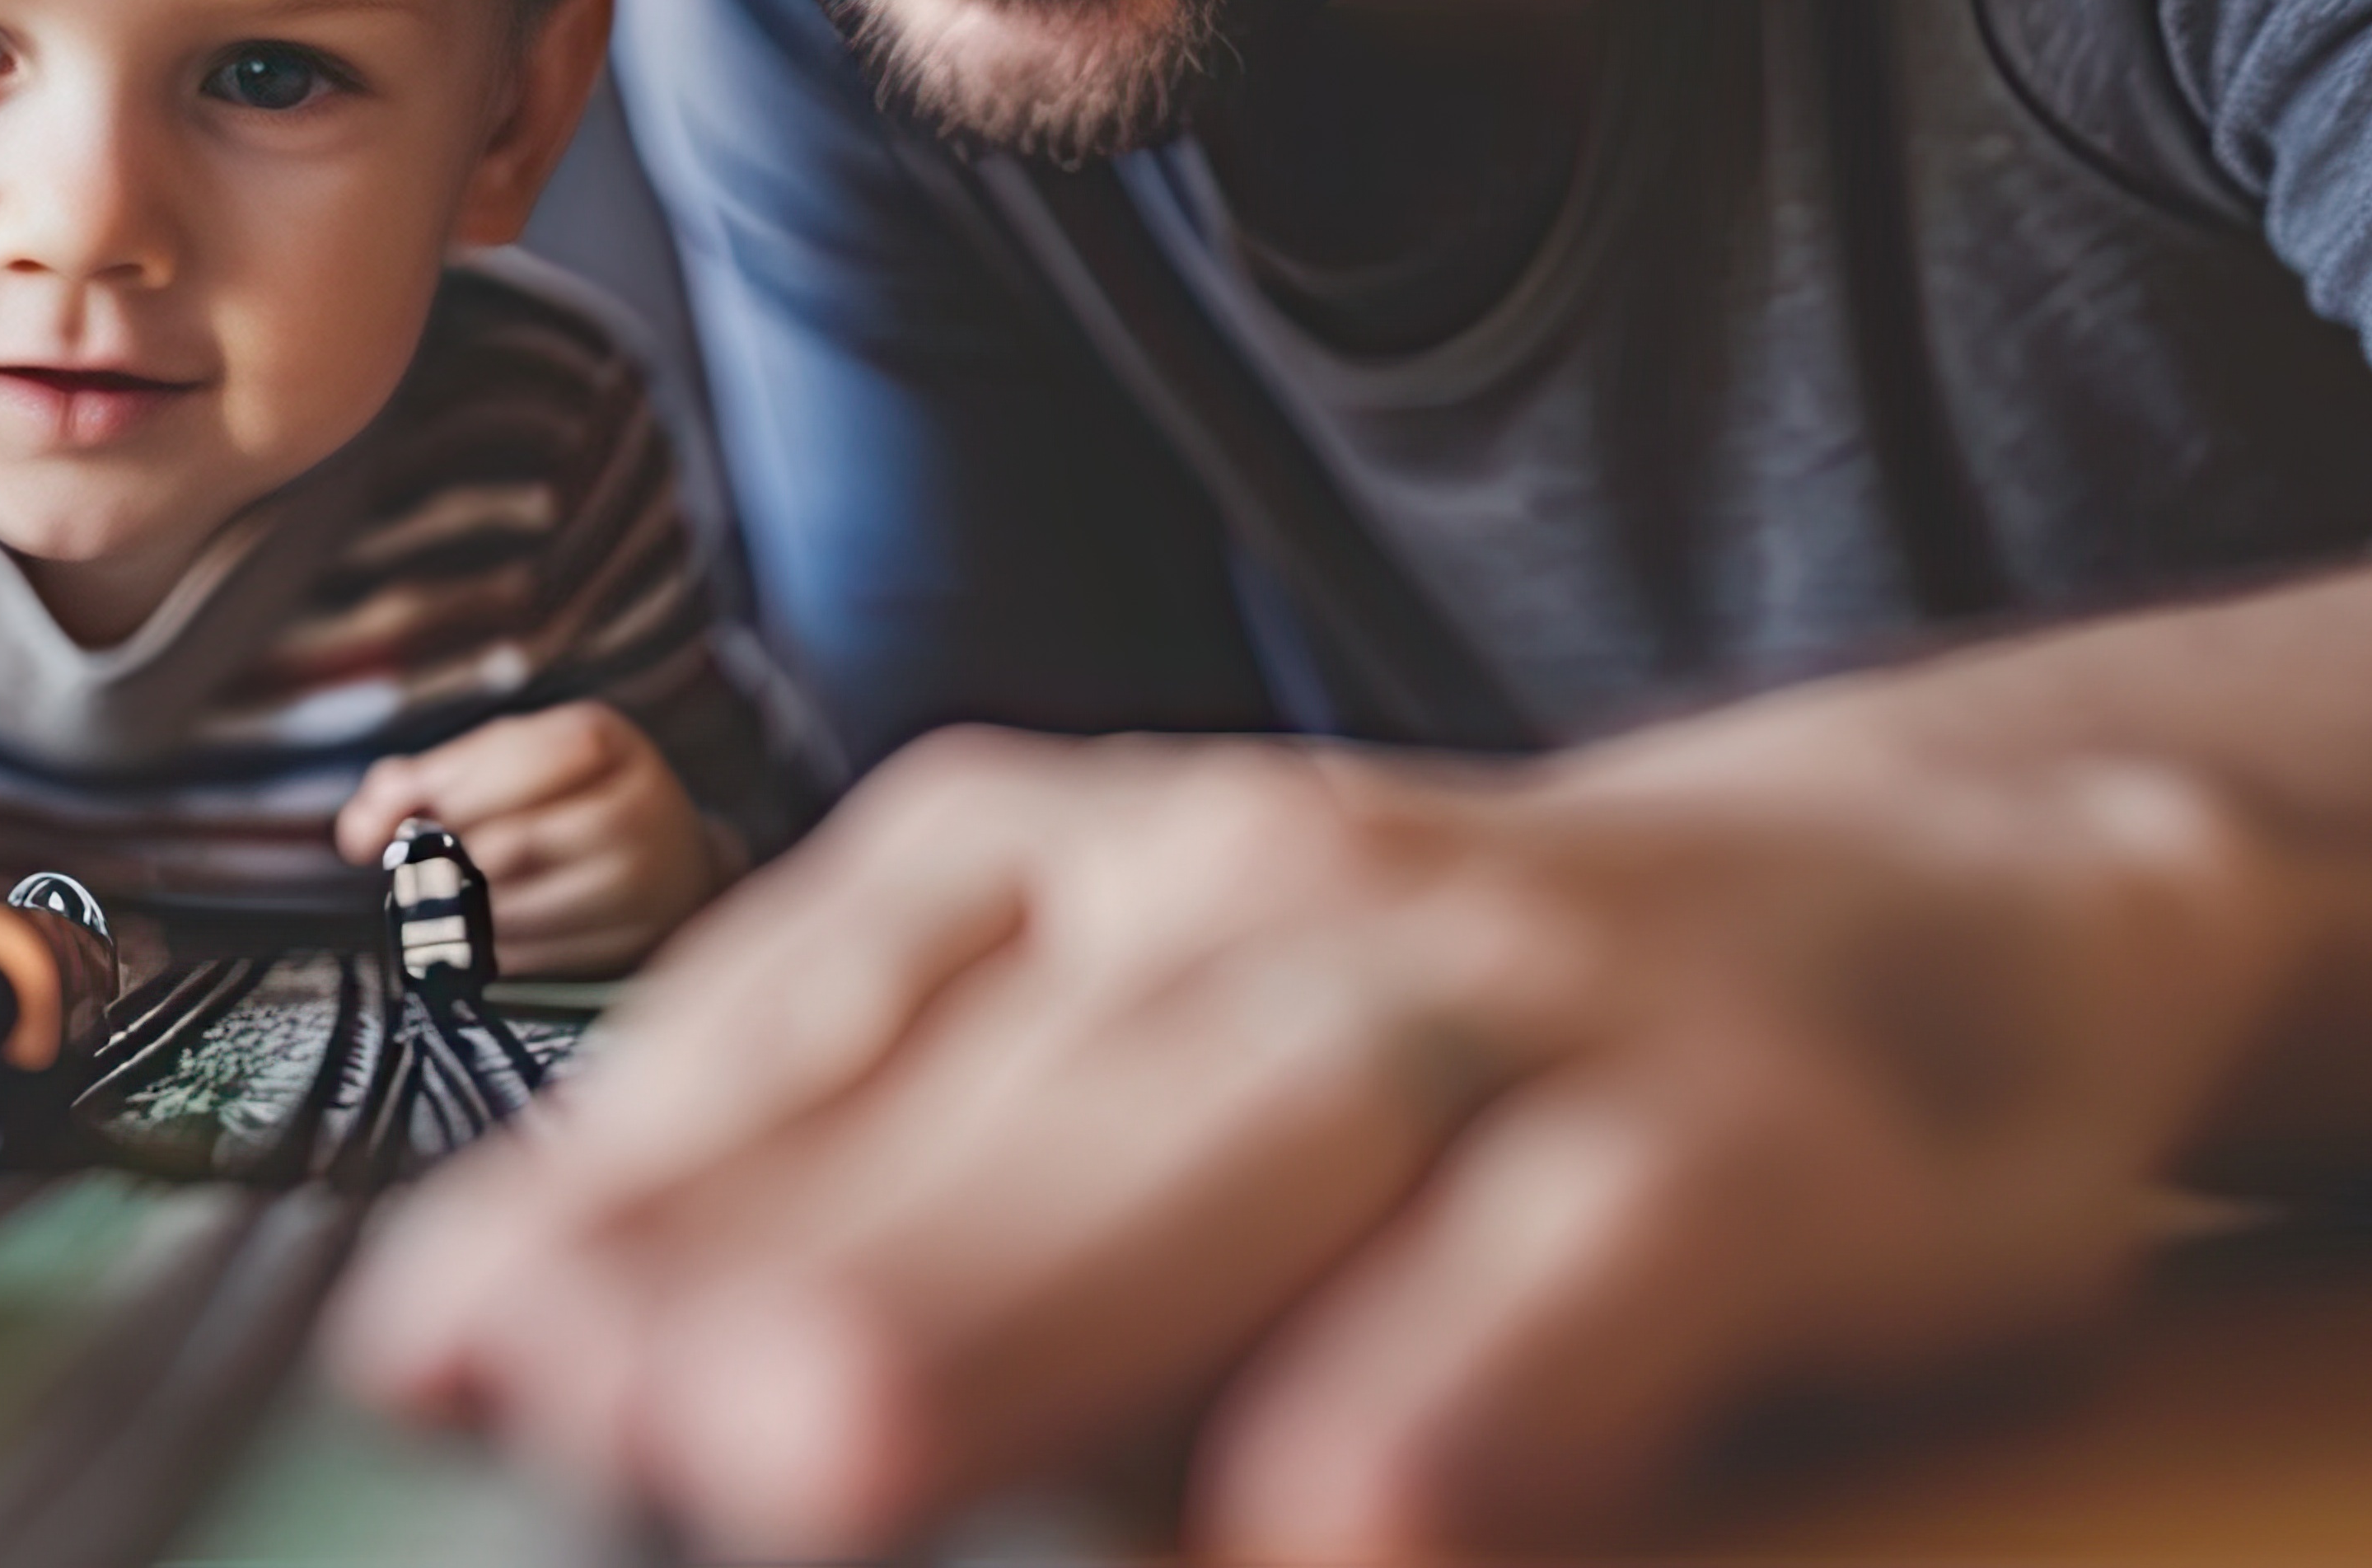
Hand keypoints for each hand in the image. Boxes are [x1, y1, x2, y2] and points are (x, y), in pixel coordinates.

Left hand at [328, 713, 2275, 1557]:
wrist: (1931, 888)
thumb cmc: (1445, 1028)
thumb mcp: (1132, 1041)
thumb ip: (871, 1169)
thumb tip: (524, 1347)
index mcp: (1061, 868)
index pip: (793, 1028)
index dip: (615, 1198)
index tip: (440, 1354)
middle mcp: (1257, 887)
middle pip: (984, 1093)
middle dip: (773, 1268)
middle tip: (585, 1417)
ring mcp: (1512, 990)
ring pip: (1243, 1134)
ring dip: (1024, 1301)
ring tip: (816, 1461)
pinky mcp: (1761, 1130)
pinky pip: (1595, 1255)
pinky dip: (1471, 1378)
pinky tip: (1343, 1515)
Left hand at [334, 702, 742, 976]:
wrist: (672, 859)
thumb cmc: (566, 798)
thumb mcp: (505, 763)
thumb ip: (421, 782)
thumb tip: (356, 833)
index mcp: (598, 738)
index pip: (504, 763)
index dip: (438, 796)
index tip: (395, 823)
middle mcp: (634, 806)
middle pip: (505, 846)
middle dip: (447, 862)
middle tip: (426, 867)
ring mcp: (642, 881)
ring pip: (514, 911)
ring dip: (463, 913)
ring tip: (459, 896)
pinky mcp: (635, 942)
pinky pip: (535, 958)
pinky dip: (494, 949)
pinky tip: (495, 930)